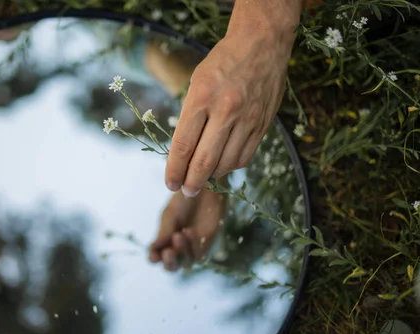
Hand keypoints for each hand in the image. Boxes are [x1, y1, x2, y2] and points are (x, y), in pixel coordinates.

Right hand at [149, 188, 225, 270]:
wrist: (204, 190)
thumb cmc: (184, 201)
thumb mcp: (170, 216)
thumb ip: (164, 233)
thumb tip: (154, 249)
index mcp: (164, 242)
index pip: (156, 257)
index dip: (154, 257)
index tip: (153, 254)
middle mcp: (178, 249)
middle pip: (171, 266)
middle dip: (169, 262)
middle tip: (168, 252)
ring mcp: (193, 249)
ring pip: (186, 263)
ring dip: (181, 251)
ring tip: (179, 234)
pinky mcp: (207, 246)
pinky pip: (200, 256)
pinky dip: (193, 246)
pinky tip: (189, 231)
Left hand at [165, 17, 296, 196]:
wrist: (262, 43)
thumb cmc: (221, 63)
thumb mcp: (196, 83)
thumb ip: (190, 117)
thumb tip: (183, 154)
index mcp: (202, 97)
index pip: (182, 146)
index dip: (174, 170)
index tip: (170, 183)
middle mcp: (225, 110)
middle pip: (204, 161)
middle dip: (191, 183)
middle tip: (185, 191)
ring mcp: (247, 118)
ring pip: (226, 163)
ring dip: (211, 177)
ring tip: (202, 179)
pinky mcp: (263, 124)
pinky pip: (245, 156)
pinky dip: (231, 166)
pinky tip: (222, 165)